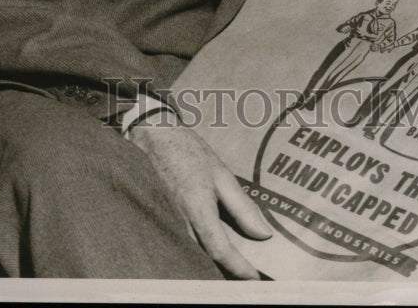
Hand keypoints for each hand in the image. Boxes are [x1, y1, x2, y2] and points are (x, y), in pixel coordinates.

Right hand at [128, 111, 271, 278]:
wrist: (153, 138)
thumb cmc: (188, 153)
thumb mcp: (221, 174)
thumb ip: (242, 206)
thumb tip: (264, 234)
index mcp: (198, 210)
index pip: (220, 251)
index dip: (239, 268)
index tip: (255, 279)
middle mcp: (179, 224)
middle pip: (205, 260)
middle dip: (227, 273)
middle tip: (247, 275)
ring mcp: (166, 225)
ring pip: (192, 256)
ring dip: (211, 265)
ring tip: (232, 265)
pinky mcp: (159, 223)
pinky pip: (180, 246)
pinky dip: (196, 252)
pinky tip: (208, 250)